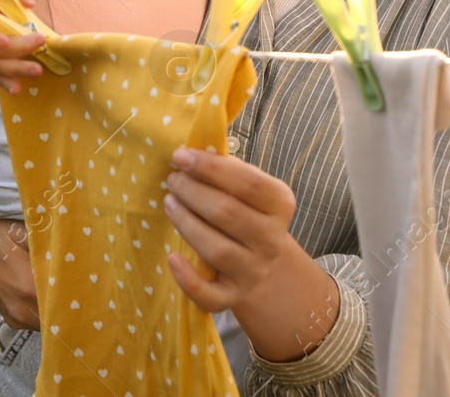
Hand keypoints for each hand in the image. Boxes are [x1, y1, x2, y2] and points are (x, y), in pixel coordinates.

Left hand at [163, 147, 339, 362]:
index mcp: (280, 204)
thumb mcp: (248, 189)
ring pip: (216, 250)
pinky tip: (172, 257)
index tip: (180, 155)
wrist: (263, 263)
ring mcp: (253, 271)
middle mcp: (271, 240)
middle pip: (227, 213)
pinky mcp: (233, 297)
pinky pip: (211, 296)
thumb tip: (193, 152)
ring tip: (169, 202)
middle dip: (192, 192)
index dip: (211, 168)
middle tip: (172, 179)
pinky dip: (188, 280)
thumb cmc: (247, 212)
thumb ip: (228, 171)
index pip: (249, 183)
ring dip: (186, 223)